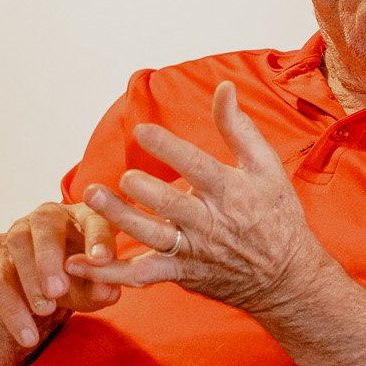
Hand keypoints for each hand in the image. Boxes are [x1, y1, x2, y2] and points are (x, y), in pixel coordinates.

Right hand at [0, 201, 122, 347]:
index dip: (97, 237)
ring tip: (45, 310)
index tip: (102, 259)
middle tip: (58, 289)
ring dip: (29, 279)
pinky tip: (27, 333)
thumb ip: (102, 287)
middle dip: (50, 256)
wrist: (44, 289)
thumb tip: (106, 290)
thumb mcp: (95, 286)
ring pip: (17, 244)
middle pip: (44, 223)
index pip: (92, 218)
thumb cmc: (81, 279)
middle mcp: (48, 215)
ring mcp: (18, 231)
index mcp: (82, 214)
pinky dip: (11, 307)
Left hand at [69, 81, 333, 316]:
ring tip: (92, 199)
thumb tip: (223, 87)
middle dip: (143, 190)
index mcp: (231, 192)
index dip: (169, 148)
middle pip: (170, 206)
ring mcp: (192, 251)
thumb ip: (238, 127)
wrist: (287, 278)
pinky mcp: (181, 274)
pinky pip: (141, 275)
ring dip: (119, 219)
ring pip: (151, 237)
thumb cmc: (277, 216)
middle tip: (121, 176)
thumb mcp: (266, 167)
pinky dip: (108, 273)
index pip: (196, 166)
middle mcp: (209, 223)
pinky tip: (78, 264)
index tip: (142, 130)